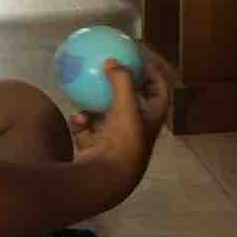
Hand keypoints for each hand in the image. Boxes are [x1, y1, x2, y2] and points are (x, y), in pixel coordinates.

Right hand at [69, 53, 170, 197]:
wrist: (107, 177)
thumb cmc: (124, 141)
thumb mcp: (127, 105)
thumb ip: (121, 80)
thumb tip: (112, 60)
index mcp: (151, 120)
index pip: (159, 92)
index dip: (154, 75)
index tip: (142, 59)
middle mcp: (135, 130)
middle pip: (131, 102)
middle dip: (121, 86)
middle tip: (109, 68)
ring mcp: (115, 140)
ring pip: (105, 115)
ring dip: (96, 103)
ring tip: (87, 89)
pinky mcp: (96, 148)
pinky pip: (87, 128)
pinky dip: (82, 122)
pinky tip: (76, 116)